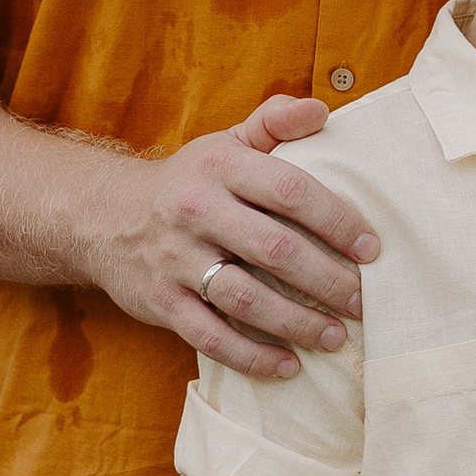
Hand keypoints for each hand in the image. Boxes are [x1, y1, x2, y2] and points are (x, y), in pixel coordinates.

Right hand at [79, 91, 377, 381]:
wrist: (104, 217)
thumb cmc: (190, 181)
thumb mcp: (227, 142)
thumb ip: (275, 122)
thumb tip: (323, 110)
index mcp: (220, 165)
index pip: (290, 190)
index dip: (336, 220)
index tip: (371, 249)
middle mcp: (196, 210)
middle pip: (274, 249)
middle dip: (327, 280)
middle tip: (363, 301)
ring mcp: (175, 259)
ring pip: (245, 298)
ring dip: (296, 322)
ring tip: (336, 336)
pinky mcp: (161, 302)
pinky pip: (210, 336)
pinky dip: (251, 355)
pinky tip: (287, 365)